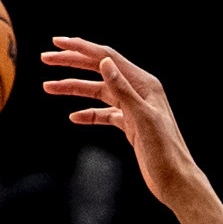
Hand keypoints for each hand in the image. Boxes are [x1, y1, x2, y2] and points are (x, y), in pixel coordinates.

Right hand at [42, 35, 222, 223]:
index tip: (57, 42)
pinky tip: (74, 117)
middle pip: (99, 70)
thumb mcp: (142, 118)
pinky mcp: (131, 126)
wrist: (176, 181)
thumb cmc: (165, 152)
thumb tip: (104, 63)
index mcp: (144, 84)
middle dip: (71, 63)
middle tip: (46, 59)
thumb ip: (123, 90)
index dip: (81, 48)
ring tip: (49, 87)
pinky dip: (89, 113)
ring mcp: (134, 108)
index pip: (107, 58)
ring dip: (74, 88)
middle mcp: (139, 91)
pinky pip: (105, 114)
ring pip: (98, 92)